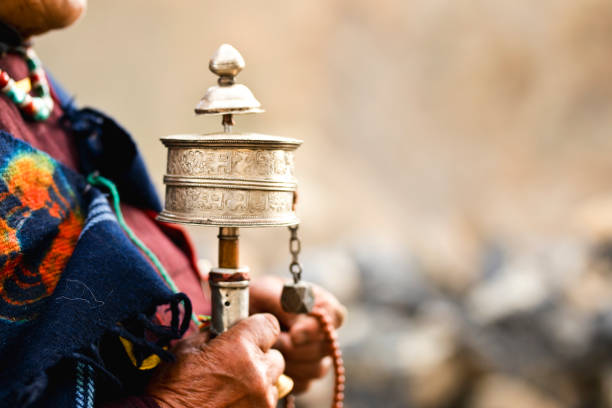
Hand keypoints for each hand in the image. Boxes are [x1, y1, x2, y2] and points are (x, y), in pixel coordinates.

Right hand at [147, 313, 284, 407]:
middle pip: (275, 355)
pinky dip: (255, 399)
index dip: (259, 327)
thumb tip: (227, 328)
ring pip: (274, 381)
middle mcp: (257, 372)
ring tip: (233, 386)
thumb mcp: (187, 348)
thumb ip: (214, 334)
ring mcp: (262, 398)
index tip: (250, 332)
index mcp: (239, 347)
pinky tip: (233, 400)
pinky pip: (268, 401)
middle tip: (237, 362)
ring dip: (259, 380)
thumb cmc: (172, 388)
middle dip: (260, 356)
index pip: (269, 324)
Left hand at [250, 276, 346, 393]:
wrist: (241, 317)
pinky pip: (304, 384)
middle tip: (272, 341)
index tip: (292, 333)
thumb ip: (286, 306)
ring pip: (317, 369)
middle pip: (325, 348)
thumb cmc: (256, 299)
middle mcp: (326, 331)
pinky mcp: (306, 376)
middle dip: (294, 348)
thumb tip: (299, 334)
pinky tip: (270, 365)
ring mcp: (318, 356)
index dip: (314, 329)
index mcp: (323, 305)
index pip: (334, 318)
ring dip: (289, 362)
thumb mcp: (267, 293)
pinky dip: (286, 377)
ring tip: (270, 351)